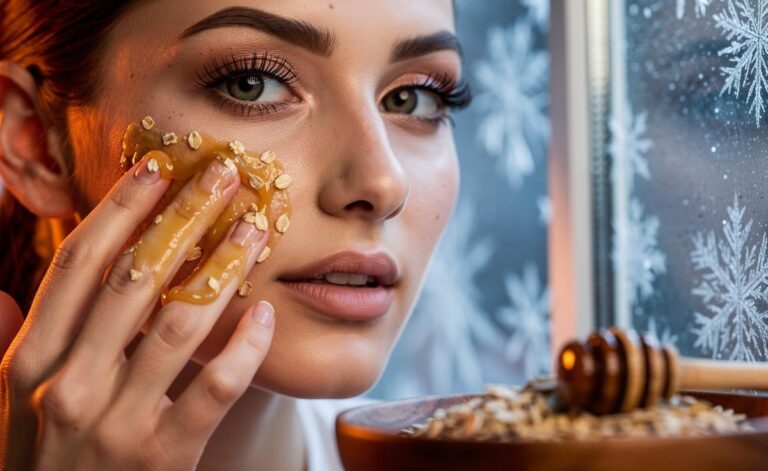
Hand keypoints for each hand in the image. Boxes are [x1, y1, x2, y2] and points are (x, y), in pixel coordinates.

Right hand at [0, 156, 273, 470]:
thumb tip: (1, 297)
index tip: (156, 168)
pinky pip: (214, 389)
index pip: (78, 265)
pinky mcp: (164, 457)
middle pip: (134, 277)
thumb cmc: (42, 463)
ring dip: (223, 266)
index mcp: (30, 362)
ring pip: (180, 322)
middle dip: (182, 216)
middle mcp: (68, 385)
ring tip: (254, 227)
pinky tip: (264, 313)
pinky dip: (243, 348)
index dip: (119, 209)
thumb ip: (11, 347)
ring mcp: (117, 423)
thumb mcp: (8, 407)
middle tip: (222, 173)